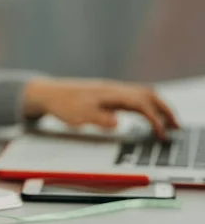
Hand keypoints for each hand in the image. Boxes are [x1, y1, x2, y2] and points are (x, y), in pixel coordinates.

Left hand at [23, 78, 179, 138]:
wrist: (48, 93)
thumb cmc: (62, 104)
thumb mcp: (79, 116)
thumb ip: (99, 119)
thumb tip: (117, 122)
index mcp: (110, 93)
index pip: (141, 104)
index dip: (155, 119)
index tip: (162, 134)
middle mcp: (114, 89)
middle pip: (148, 95)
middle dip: (165, 110)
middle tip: (176, 127)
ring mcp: (111, 90)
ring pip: (142, 94)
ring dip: (157, 107)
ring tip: (167, 122)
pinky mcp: (107, 94)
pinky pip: (133, 96)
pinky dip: (146, 105)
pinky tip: (146, 114)